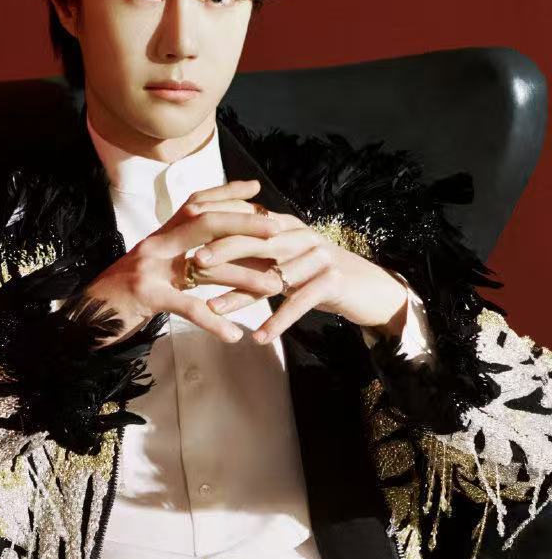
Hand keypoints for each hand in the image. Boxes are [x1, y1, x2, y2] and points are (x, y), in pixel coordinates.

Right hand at [81, 178, 277, 343]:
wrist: (83, 318)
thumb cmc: (121, 297)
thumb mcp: (152, 269)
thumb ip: (178, 258)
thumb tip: (211, 255)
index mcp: (159, 236)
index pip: (195, 203)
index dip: (225, 193)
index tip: (256, 191)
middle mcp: (154, 244)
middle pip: (204, 221)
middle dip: (244, 224)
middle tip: (277, 231)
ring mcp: (148, 268)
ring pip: (203, 266)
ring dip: (243, 277)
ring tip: (273, 288)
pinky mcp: (144, 297)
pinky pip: (186, 307)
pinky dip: (213, 322)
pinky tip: (233, 334)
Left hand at [185, 184, 410, 344]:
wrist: (368, 290)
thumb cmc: (317, 277)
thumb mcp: (284, 263)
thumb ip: (252, 258)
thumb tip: (206, 263)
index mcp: (288, 227)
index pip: (249, 221)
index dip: (220, 227)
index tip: (189, 236)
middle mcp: (303, 236)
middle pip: (258, 241)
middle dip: (224, 251)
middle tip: (195, 264)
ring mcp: (319, 257)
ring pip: (274, 276)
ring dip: (242, 295)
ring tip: (214, 309)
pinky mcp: (333, 281)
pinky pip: (299, 302)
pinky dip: (278, 321)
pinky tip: (259, 337)